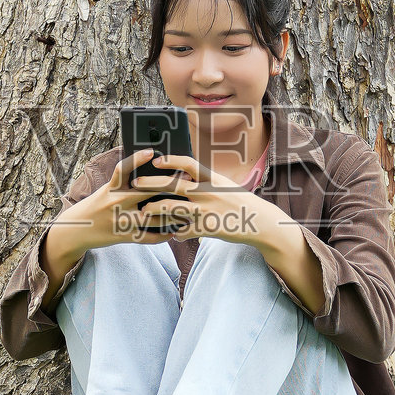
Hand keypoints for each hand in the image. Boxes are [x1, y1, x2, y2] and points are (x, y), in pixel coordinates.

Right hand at [49, 149, 195, 249]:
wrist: (76, 230)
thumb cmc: (94, 207)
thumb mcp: (105, 191)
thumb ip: (123, 184)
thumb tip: (146, 174)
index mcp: (111, 188)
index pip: (124, 169)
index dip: (137, 159)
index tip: (152, 152)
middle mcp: (116, 202)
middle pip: (147, 191)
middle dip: (169, 187)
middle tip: (187, 183)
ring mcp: (120, 220)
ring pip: (152, 217)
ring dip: (172, 215)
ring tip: (186, 212)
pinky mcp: (123, 236)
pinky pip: (147, 237)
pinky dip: (161, 236)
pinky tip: (172, 232)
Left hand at [131, 154, 263, 244]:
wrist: (259, 222)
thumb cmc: (240, 202)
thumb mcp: (224, 186)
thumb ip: (204, 182)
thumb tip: (184, 178)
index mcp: (212, 178)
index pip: (188, 164)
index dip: (171, 160)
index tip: (156, 160)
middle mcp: (207, 192)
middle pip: (172, 185)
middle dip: (150, 183)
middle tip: (135, 183)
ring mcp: (206, 211)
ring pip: (172, 208)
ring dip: (155, 209)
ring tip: (144, 211)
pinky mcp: (206, 228)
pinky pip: (183, 231)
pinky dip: (176, 233)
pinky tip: (172, 234)